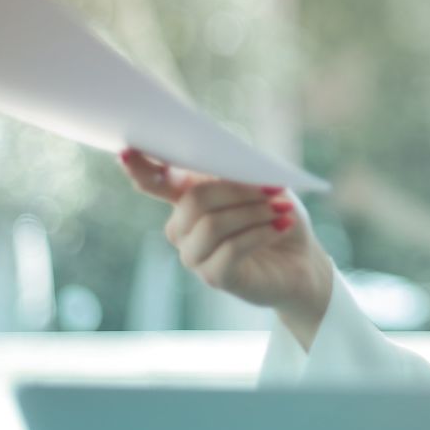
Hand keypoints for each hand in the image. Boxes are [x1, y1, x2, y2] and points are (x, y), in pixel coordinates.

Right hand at [117, 149, 332, 337]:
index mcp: (189, 198)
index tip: (127, 151)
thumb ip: (242, 173)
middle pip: (194, 200)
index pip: (155, 182)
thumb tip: (230, 161)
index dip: (141, 168)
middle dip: (238, 190)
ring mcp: (194, 255)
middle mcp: (183, 228)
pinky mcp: (214, 277)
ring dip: (254, 213)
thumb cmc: (278, 217)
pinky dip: (261, 233)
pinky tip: (281, 226)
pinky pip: (230, 249)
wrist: (302, 262)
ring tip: (283, 209)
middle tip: (276, 189)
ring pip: (212, 225)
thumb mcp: (266, 186)